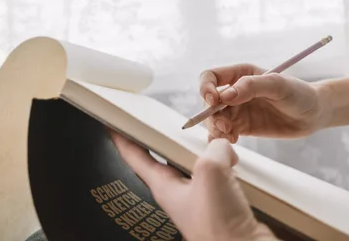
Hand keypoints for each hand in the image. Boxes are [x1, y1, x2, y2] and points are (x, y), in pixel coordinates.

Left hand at [110, 132, 276, 240]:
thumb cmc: (218, 227)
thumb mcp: (211, 172)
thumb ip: (214, 149)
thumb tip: (223, 148)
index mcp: (164, 186)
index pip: (135, 157)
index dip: (122, 139)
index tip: (113, 125)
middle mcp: (178, 192)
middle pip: (167, 156)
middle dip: (171, 138)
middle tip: (171, 121)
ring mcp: (199, 197)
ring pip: (196, 164)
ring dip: (206, 151)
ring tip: (215, 143)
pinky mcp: (220, 202)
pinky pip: (220, 175)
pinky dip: (227, 165)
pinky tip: (235, 164)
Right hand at [199, 64, 329, 142]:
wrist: (314, 114)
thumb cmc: (299, 93)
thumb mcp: (278, 85)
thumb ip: (252, 86)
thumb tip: (225, 96)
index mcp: (240, 74)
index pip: (210, 77)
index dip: (205, 88)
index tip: (214, 101)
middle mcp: (234, 91)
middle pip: (208, 102)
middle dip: (211, 114)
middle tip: (225, 126)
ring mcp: (237, 110)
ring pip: (213, 119)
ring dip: (215, 128)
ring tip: (230, 136)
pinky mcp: (242, 127)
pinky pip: (223, 132)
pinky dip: (222, 138)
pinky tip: (233, 141)